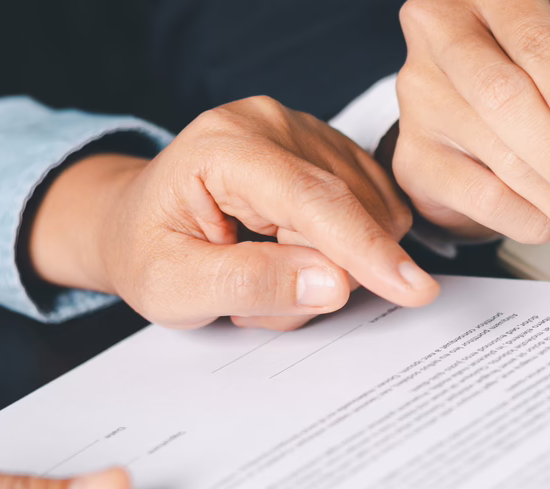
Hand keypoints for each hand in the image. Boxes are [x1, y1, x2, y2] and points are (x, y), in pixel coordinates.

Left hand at [30, 96, 436, 331]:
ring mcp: (305, 130)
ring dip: (328, 266)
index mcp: (225, 145)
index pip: (314, 199)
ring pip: (368, 214)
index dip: (366, 248)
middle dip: (319, 275)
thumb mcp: (173, 288)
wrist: (135, 222)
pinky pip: (370, 210)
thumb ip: (250, 285)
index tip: (415, 290)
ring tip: (263, 274)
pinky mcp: (328, 149)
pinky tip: (288, 254)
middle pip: (348, 210)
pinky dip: (338, 249)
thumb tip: (336, 283)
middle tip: (252, 304)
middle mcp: (272, 122)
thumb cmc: (146, 252)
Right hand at [393, 0, 549, 253]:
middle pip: (507, 99)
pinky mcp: (413, 153)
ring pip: (500, 156)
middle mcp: (444, 32)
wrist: (475, 125)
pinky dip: (527, 217)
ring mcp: (421, 93)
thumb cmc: (537, 86)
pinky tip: (549, 218)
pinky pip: (480, 196)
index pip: (537, 43)